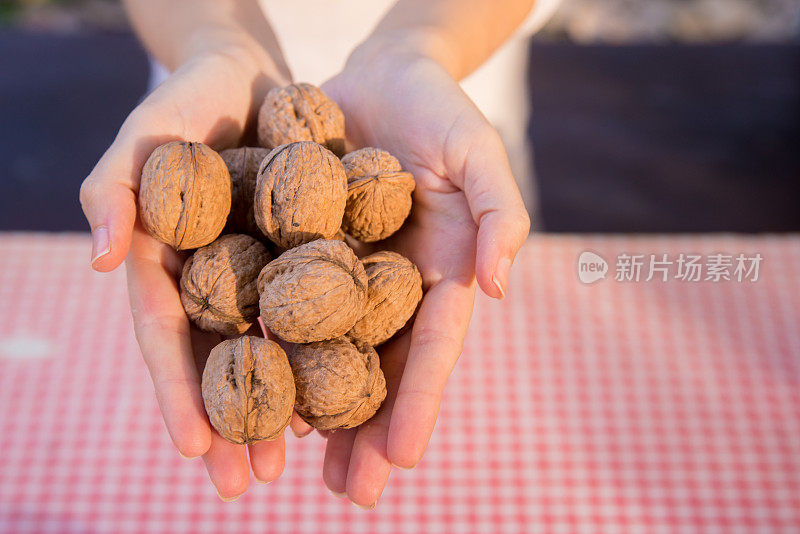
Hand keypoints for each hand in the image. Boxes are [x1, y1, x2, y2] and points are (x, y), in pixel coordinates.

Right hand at [79, 48, 288, 500]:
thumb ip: (116, 189)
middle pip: (222, 361)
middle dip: (233, 425)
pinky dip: (328, 351)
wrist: (245, 75)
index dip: (179, 393)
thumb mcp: (143, 138)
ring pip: (274, 348)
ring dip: (283, 407)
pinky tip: (344, 394)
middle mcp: (216, 281)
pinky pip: (321, 308)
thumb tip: (101, 258)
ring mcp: (262, 273)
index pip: (169, 339)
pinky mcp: (310, 255)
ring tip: (295, 465)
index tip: (195, 449)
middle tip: (247, 486)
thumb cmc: (183, 102)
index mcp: (169, 267)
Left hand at [298, 50, 529, 506]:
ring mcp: (346, 272)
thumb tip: (500, 287)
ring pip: (331, 351)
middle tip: (353, 494)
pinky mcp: (303, 249)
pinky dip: (274, 347)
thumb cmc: (441, 108)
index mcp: (440, 275)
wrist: (382, 74)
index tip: (405, 459)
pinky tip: (257, 387)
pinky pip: (287, 302)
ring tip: (297, 464)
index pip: (433, 349)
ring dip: (317, 408)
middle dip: (368, 431)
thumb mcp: (481, 152)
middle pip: (381, 367)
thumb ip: (501, 213)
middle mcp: (392, 285)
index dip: (420, 402)